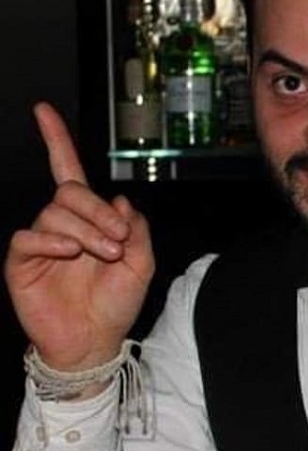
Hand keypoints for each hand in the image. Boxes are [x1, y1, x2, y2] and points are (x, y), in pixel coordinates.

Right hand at [4, 103, 154, 372]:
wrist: (96, 340)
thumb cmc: (116, 303)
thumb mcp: (142, 263)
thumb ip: (135, 228)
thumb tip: (118, 199)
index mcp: (88, 219)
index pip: (67, 172)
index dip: (56, 140)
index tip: (43, 110)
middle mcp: (61, 225)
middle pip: (70, 192)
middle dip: (98, 211)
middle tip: (118, 239)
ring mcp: (40, 242)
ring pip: (55, 213)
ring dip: (86, 231)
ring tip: (104, 255)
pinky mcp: (21, 263)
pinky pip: (28, 238)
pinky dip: (52, 241)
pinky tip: (70, 253)